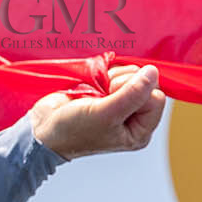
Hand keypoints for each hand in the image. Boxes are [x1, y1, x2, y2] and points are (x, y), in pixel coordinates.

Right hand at [28, 64, 166, 159]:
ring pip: (132, 74)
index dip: (136, 92)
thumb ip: (132, 94)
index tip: (113, 100)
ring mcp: (122, 102)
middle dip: (124, 83)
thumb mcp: (105, 114)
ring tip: (96, 94)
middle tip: (103, 96)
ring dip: (112, 78)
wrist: (44, 128)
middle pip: (147, 83)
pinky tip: (94, 87)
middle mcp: (134, 117)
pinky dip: (106, 74)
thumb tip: (152, 71)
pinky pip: (119, 71)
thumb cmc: (72, 130)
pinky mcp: (109, 90)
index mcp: (140, 131)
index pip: (157, 98)